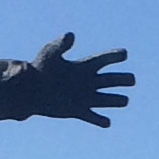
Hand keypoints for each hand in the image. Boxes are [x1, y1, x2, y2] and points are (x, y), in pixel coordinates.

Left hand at [17, 31, 133, 126]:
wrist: (27, 90)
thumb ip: (61, 44)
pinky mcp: (77, 111)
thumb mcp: (49, 53)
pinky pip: (92, 117)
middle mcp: (87, 81)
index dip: (115, 55)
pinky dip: (100, 120)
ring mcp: (84, 97)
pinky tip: (107, 123)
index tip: (124, 54)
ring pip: (106, 99)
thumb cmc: (38, 69)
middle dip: (123, 79)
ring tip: (125, 100)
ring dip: (116, 101)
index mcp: (83, 66)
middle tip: (131, 80)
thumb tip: (71, 35)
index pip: (104, 60)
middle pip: (111, 80)